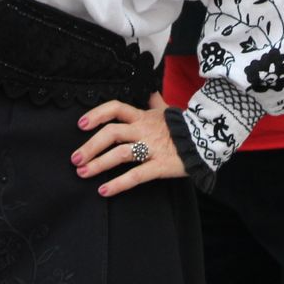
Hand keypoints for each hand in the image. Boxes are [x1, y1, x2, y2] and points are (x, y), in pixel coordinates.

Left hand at [71, 91, 185, 195]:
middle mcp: (143, 130)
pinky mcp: (159, 166)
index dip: (96, 114)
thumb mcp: (168, 110)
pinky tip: (104, 190)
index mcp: (143, 116)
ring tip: (83, 173)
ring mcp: (151, 148)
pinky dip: (118, 184)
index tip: (80, 125)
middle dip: (90, 146)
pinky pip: (135, 176)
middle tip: (75, 159)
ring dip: (98, 164)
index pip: (115, 108)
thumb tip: (151, 92)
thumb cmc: (184, 127)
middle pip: (111, 133)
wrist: (208, 141)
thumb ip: (155, 102)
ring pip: (119, 154)